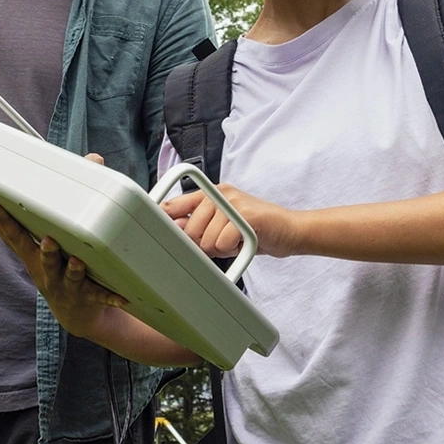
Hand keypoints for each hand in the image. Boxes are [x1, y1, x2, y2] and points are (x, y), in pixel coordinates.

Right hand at [0, 201, 126, 338]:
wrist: (74, 316)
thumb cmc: (53, 278)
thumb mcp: (31, 260)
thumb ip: (16, 238)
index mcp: (35, 262)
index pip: (17, 239)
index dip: (4, 223)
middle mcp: (50, 275)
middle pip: (46, 261)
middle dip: (46, 251)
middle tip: (48, 240)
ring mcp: (69, 288)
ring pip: (72, 278)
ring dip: (74, 270)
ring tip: (77, 262)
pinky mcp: (90, 297)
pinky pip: (102, 296)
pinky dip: (112, 296)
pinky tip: (122, 297)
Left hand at [161, 184, 297, 258]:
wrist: (290, 230)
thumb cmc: (254, 230)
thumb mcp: (221, 225)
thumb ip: (198, 224)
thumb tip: (169, 229)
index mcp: (210, 193)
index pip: (174, 204)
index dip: (163, 220)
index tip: (154, 230)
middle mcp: (219, 193)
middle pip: (188, 229)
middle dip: (201, 244)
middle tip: (220, 242)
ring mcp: (233, 202)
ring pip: (206, 239)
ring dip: (219, 249)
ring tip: (235, 241)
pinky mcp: (246, 215)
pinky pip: (223, 242)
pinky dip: (232, 250)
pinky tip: (243, 243)